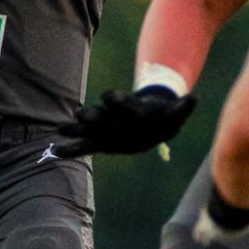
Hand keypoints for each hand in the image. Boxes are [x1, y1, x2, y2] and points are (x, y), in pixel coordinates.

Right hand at [56, 86, 196, 157]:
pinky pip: (83, 145)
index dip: (117, 100)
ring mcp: (104, 126)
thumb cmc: (163, 117)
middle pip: (101, 114)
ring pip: (87, 127)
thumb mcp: (175, 114)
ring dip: (75, 128)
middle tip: (79, 115)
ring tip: (60, 129)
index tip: (110, 97)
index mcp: (131, 109)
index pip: (123, 102)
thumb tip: (194, 99)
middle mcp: (114, 116)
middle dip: (91, 115)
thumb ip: (182, 108)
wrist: (149, 118)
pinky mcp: (100, 139)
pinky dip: (70, 148)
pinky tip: (54, 152)